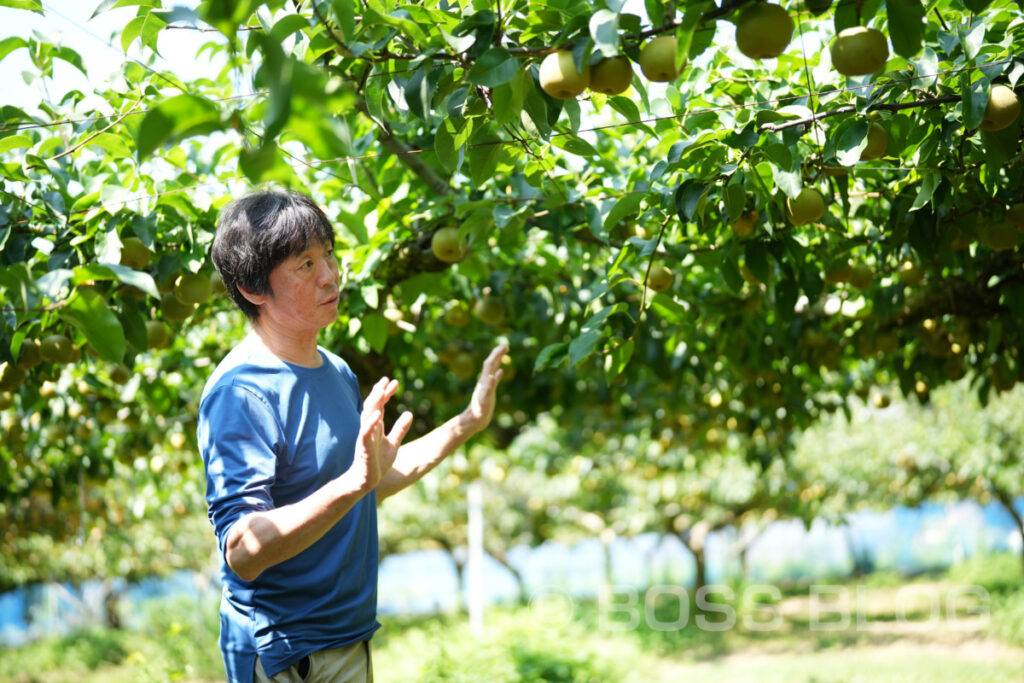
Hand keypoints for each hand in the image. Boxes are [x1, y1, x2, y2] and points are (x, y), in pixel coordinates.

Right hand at [351, 377, 412, 492]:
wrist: (367, 481)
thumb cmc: (377, 462)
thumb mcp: (393, 443)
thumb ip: (400, 428)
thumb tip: (409, 413)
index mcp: (376, 427)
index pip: (380, 406)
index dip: (386, 393)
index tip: (394, 381)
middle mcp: (369, 429)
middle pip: (373, 406)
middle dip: (379, 393)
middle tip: (387, 379)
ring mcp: (365, 437)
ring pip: (368, 416)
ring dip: (374, 403)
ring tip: (381, 391)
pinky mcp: (364, 448)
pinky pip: (365, 433)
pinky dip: (371, 423)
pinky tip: (378, 414)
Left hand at [461, 344, 507, 435]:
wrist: (473, 421)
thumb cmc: (478, 412)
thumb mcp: (484, 400)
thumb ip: (488, 388)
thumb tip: (492, 375)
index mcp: (484, 381)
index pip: (490, 364)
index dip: (496, 354)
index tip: (504, 346)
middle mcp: (484, 382)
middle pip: (490, 364)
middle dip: (497, 354)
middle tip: (505, 346)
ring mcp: (486, 386)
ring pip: (492, 370)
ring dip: (497, 361)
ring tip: (503, 353)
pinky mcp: (488, 393)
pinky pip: (494, 380)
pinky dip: (497, 374)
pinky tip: (500, 372)